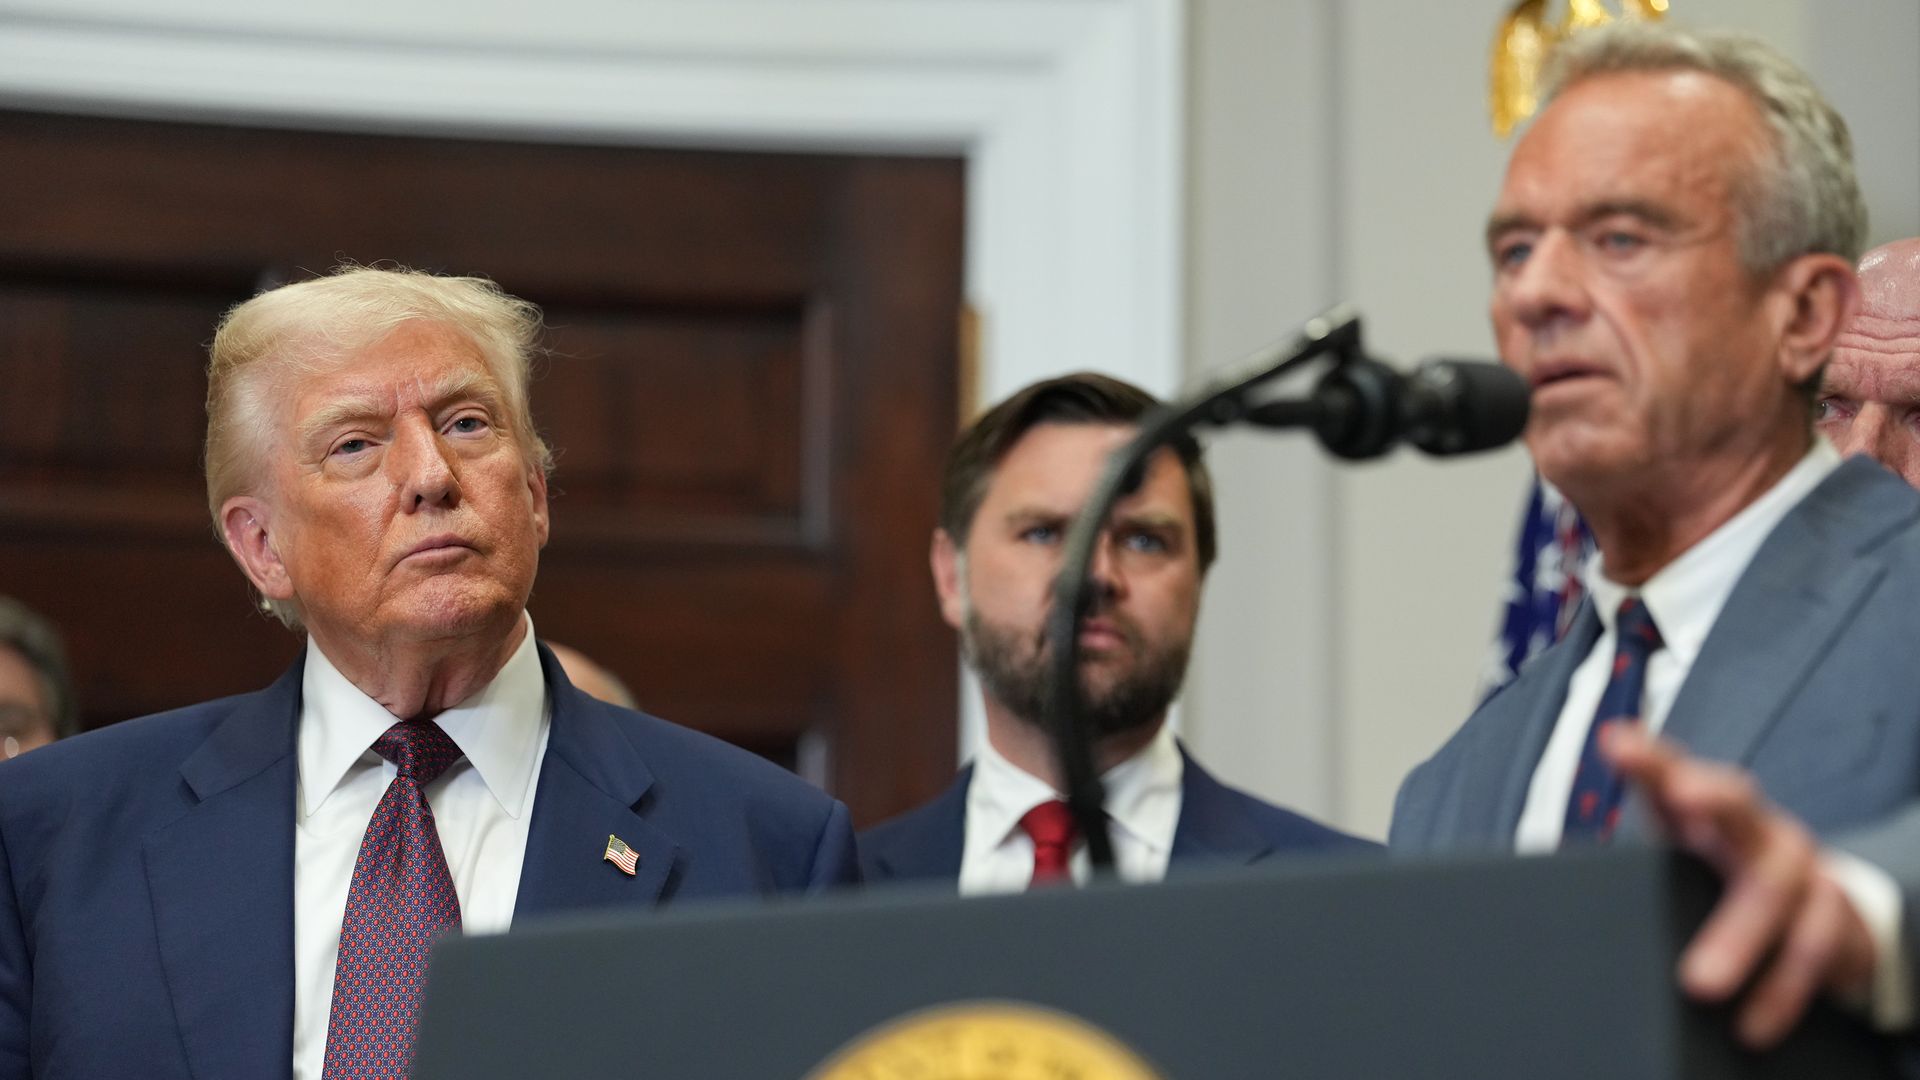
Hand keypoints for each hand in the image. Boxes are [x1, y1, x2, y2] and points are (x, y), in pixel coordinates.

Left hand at [1600, 723, 1876, 1047]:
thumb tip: (1547, 910)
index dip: (1648, 757)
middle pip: (1737, 801)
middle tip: (1681, 794)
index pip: (1671, 774)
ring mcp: (1800, 864)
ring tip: (1699, 984)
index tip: (1617, 742)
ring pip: (1774, 886)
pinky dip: (1778, 991)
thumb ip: (1627, 875)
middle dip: (1711, 794)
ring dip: (1738, 937)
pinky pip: (1810, 947)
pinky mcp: (1835, 910)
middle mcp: (1754, 828)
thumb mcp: (1677, 869)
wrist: (1820, 920)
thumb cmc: (1725, 888)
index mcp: (1703, 817)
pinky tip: (1752, 1022)